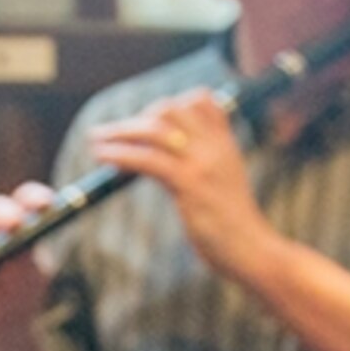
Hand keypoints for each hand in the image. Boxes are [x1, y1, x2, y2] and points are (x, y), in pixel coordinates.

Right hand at [0, 182, 58, 350]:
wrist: (0, 326)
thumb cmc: (19, 297)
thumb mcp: (29, 282)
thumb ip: (24, 267)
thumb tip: (16, 254)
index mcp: (18, 223)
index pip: (26, 201)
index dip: (34, 198)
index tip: (47, 203)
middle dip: (3, 213)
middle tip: (14, 221)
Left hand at [88, 90, 267, 280]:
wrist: (253, 251)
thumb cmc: (235, 227)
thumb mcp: (226, 185)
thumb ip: (209, 166)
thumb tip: (174, 163)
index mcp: (226, 144)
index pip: (201, 99)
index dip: (171, 105)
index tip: (149, 121)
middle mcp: (215, 147)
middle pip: (171, 109)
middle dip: (139, 117)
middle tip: (116, 134)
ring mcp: (202, 164)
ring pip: (154, 130)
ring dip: (119, 131)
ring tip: (96, 140)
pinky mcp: (190, 184)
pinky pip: (147, 159)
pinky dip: (120, 153)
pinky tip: (103, 155)